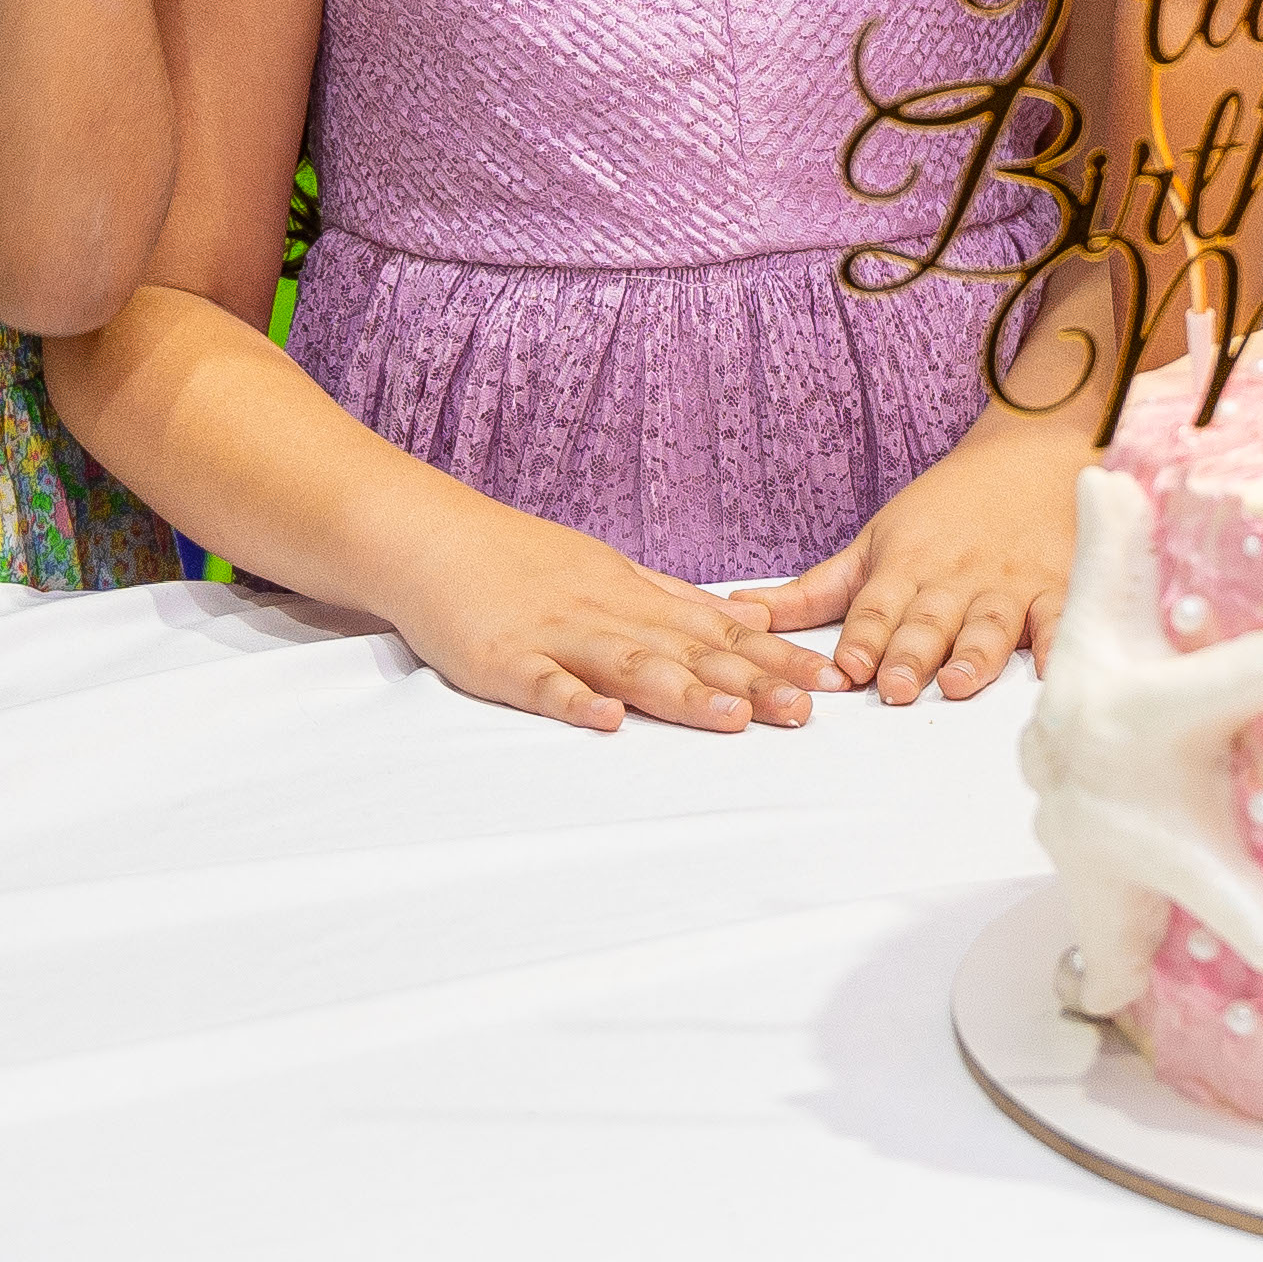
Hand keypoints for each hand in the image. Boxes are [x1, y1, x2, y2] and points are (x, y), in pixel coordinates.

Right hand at [379, 494, 833, 736]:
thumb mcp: (615, 572)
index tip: (829, 681)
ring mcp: (556, 637)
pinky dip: (574, 702)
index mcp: (637, 599)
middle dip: (750, 684)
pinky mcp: (503, 659)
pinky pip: (544, 684)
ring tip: (733, 720)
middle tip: (806, 711)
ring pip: (629, 667)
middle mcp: (608, 617)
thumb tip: (752, 618)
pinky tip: (607, 722)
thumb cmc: (523, 561)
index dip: (776, 658)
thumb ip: (681, 601)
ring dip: (683, 694)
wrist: (433, 538)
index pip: (720, 633)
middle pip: (688, 653)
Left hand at [766, 409, 1082, 704]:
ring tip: (956, 683)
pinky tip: (1056, 671)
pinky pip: (1060, 618)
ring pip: (990, 625)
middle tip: (894, 689)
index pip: (878, 607)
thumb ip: (814, 590)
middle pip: (930, 621)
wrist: (1026, 457)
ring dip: (975, 655)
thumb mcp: (874, 541)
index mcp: (907, 566)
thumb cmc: (942, 510)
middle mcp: (955, 579)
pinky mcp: (1055, 588)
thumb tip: (739, 613)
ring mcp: (1008, 585)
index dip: (863, 636)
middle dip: (911, 655)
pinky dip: (1060, 643)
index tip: (847, 668)